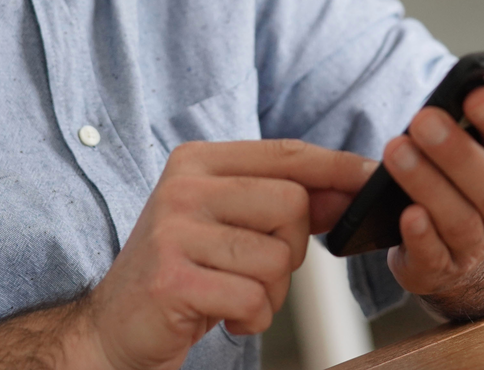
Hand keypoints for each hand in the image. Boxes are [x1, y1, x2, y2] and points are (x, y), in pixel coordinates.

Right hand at [83, 139, 374, 369]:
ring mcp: (174, 232)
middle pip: (292, 204)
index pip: (285, 154)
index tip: (370, 177)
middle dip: (292, 249)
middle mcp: (183, 187)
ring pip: (277, 258)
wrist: (113, 328)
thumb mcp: (226, 223)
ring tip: (231, 296)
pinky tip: (221, 317)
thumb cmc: (181, 272)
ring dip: (269, 293)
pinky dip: (250, 319)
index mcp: (197, 162)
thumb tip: (350, 185)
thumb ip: (280, 200)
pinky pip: (253, 298)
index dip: (335, 167)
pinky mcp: (173, 279)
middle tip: (255, 271)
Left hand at [382, 84, 483, 315]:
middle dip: (456, 151)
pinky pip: (433, 257)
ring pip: (459, 220)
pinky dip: (421, 237)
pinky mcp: (439, 269)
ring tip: (396, 151)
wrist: (459, 248)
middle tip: (422, 119)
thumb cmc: (468, 182)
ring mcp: (475, 246)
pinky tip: (407, 214)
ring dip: (427, 184)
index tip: (474, 94)